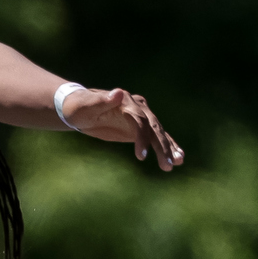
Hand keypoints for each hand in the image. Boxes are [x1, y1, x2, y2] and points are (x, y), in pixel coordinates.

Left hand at [57, 86, 182, 168]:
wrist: (80, 109)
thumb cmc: (79, 107)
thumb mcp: (85, 105)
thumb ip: (101, 101)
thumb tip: (118, 93)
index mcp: (126, 101)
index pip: (139, 120)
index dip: (142, 138)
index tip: (141, 157)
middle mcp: (138, 107)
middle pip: (153, 127)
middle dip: (161, 146)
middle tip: (167, 165)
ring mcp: (141, 117)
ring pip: (158, 133)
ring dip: (169, 148)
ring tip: (178, 163)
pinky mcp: (141, 128)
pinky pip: (156, 137)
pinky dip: (168, 147)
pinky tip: (178, 159)